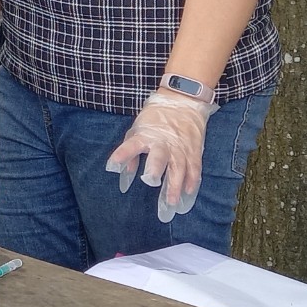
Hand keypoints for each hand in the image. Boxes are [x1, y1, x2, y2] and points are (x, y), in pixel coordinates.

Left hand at [105, 90, 217, 222]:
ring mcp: (180, 148)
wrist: (183, 103)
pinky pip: (194, 168)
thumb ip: (130, 152)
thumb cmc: (155, 119)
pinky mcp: (194, 151)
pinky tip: (188, 192)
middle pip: (159, 157)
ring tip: (172, 203)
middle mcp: (163, 143)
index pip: (131, 145)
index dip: (122, 155)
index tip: (112, 166)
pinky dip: (192, 181)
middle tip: (150, 182)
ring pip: (179, 168)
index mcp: (145, 135)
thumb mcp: (137, 130)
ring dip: (176, 185)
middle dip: (155, 169)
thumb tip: (121, 173)